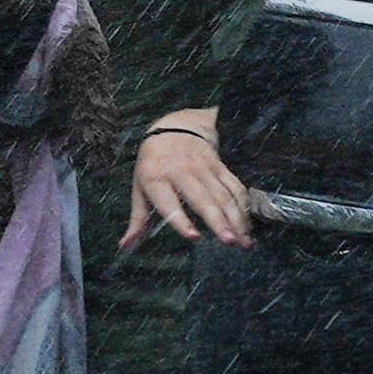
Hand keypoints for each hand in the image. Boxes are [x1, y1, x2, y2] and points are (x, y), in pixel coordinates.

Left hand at [120, 110, 251, 250]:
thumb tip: (125, 246)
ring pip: (223, 194)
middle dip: (218, 221)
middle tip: (229, 242)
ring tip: (244, 242)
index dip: (180, 219)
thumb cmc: (153, 165)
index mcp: (156, 178)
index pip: (168, 202)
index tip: (194, 237)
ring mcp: (203, 167)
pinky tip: (247, 226)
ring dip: (236, 219)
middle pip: (202, 199)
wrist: (175, 127)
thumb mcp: (139, 188)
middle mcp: (181, 172)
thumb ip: (137, 219)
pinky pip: (235, 187)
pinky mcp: (220, 166)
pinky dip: (244, 207)